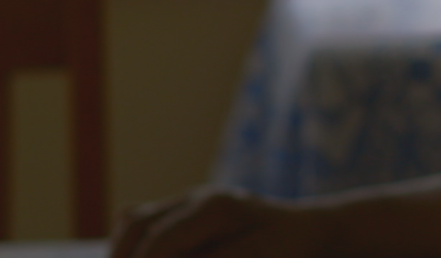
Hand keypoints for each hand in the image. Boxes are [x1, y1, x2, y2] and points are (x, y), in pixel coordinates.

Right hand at [112, 187, 329, 257]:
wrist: (308, 233)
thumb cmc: (286, 250)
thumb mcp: (251, 257)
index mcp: (214, 208)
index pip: (160, 240)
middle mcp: (197, 197)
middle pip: (137, 224)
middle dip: (124, 257)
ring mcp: (190, 201)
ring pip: (134, 220)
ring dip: (124, 251)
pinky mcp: (187, 212)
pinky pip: (143, 222)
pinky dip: (134, 245)